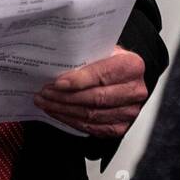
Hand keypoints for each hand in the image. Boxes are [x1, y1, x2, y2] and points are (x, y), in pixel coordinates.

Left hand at [33, 45, 147, 138]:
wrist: (124, 78)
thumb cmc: (110, 62)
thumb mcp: (102, 51)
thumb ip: (86, 56)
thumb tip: (57, 63)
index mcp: (132, 66)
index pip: (103, 75)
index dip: (79, 80)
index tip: (58, 83)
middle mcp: (135, 90)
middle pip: (95, 98)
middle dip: (65, 97)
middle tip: (44, 93)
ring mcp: (129, 112)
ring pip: (91, 115)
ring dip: (63, 110)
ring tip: (45, 102)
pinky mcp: (120, 127)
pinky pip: (91, 128)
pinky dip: (71, 120)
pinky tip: (57, 112)